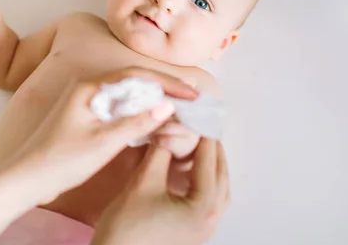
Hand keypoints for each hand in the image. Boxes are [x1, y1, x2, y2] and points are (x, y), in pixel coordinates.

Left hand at [0, 67, 199, 205]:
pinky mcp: (85, 115)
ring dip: (152, 99)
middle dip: (163, 88)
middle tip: (191, 97)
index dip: (167, 82)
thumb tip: (167, 106)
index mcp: (89, 86)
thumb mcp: (103, 143)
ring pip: (127, 93)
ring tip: (178, 106)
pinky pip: (118, 106)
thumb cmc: (60, 160)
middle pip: (133, 80)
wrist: (26, 179)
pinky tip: (152, 119)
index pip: (136, 75)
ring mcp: (85, 101)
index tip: (191, 93)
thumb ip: (136, 123)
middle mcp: (87, 87)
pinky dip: (138, 111)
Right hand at [92, 139, 229, 244]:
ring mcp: (204, 230)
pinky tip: (190, 171)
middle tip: (200, 126)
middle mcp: (211, 220)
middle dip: (211, 149)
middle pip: (220, 175)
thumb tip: (168, 128)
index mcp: (203, 206)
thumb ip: (160, 152)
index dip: (203, 134)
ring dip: (210, 166)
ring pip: (218, 189)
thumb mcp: (143, 182)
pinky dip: (204, 181)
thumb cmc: (127, 227)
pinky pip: (209, 201)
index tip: (198, 114)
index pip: (209, 161)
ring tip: (197, 146)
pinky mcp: (194, 234)